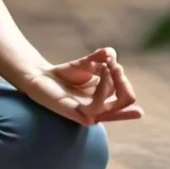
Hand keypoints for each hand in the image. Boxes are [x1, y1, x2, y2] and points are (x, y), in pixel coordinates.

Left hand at [18, 47, 142, 126]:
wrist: (42, 77)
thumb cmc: (65, 73)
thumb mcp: (87, 63)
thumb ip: (101, 58)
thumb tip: (111, 53)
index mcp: (106, 99)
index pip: (127, 97)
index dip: (125, 80)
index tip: (114, 63)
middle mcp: (101, 108)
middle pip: (127, 101)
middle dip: (124, 81)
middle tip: (114, 66)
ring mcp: (91, 114)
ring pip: (114, 104)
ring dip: (112, 81)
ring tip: (106, 66)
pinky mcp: (79, 115)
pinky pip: (97, 107)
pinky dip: (103, 89)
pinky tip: (101, 74)